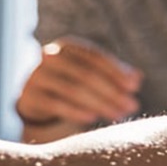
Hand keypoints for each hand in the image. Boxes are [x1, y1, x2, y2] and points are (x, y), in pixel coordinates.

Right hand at [16, 37, 142, 141]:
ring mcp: (37, 76)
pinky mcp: (29, 97)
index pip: (95, 57)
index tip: (135, 87)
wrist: (36, 101)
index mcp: (67, 46)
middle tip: (131, 106)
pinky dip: (76, 111)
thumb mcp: (91, 75)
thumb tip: (137, 78)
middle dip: (112, 91)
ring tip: (118, 115)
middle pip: (86, 74)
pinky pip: (55, 104)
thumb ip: (114, 74)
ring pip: (73, 89)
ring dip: (99, 104)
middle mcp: (50, 56)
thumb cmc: (71, 83)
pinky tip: (93, 118)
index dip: (117, 71)